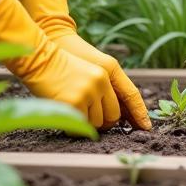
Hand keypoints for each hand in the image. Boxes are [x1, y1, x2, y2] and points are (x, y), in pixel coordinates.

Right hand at [14, 0, 150, 129]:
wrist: (39, 58)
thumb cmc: (62, 65)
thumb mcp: (90, 70)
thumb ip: (105, 87)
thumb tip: (118, 115)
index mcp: (109, 70)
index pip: (131, 95)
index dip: (139, 113)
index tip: (146, 127)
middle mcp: (102, 81)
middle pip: (112, 116)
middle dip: (103, 121)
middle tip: (86, 113)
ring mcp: (88, 92)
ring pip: (96, 123)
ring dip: (86, 122)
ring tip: (72, 105)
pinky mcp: (74, 102)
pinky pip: (80, 125)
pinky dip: (73, 125)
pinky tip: (64, 109)